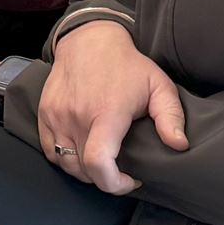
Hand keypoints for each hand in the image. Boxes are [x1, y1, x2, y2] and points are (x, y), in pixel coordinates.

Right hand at [34, 20, 188, 195]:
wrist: (89, 40)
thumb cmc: (128, 65)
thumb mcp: (159, 85)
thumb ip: (171, 116)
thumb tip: (179, 145)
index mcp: (106, 113)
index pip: (98, 163)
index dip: (114, 184)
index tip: (131, 180)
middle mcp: (76, 116)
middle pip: (82, 169)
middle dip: (104, 179)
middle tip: (121, 170)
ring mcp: (56, 115)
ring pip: (65, 163)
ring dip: (84, 171)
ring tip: (102, 163)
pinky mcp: (44, 113)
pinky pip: (50, 150)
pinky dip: (65, 158)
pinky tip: (82, 151)